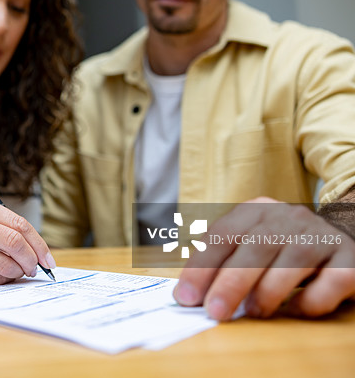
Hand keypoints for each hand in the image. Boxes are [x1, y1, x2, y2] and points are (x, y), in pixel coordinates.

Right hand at [0, 196, 55, 283]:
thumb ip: (4, 230)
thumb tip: (39, 254)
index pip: (20, 224)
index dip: (39, 245)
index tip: (48, 261)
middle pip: (14, 242)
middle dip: (30, 261)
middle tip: (33, 270)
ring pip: (4, 263)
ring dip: (15, 273)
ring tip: (13, 273)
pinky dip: (0, 280)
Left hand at [173, 198, 354, 319]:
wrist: (343, 238)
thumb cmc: (282, 248)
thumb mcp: (249, 243)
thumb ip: (221, 262)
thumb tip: (187, 295)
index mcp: (256, 210)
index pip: (222, 235)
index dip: (202, 267)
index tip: (186, 297)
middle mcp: (288, 217)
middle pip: (256, 247)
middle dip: (231, 283)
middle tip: (215, 311)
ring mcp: (321, 235)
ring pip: (293, 261)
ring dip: (269, 291)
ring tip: (254, 312)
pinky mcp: (350, 258)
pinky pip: (331, 281)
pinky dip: (310, 300)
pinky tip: (295, 310)